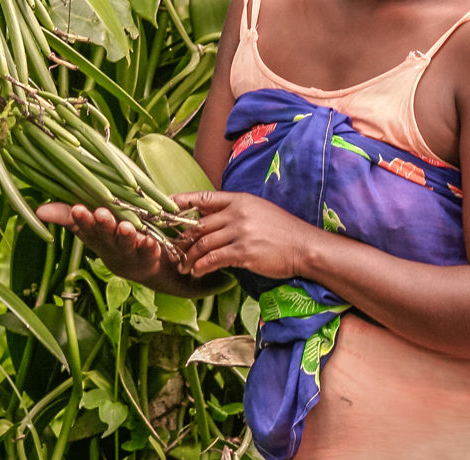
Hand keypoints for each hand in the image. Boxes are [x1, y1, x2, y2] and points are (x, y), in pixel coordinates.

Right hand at [36, 202, 168, 283]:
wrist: (137, 265)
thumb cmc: (107, 236)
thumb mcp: (85, 225)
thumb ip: (65, 215)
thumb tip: (38, 210)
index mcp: (93, 234)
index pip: (84, 226)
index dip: (81, 219)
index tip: (78, 209)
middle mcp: (108, 243)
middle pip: (105, 234)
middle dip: (103, 225)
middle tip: (101, 214)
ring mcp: (128, 250)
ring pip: (126, 243)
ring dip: (125, 236)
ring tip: (126, 227)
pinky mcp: (147, 254)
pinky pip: (148, 251)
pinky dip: (149, 247)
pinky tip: (150, 241)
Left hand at [172, 190, 318, 278]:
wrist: (304, 247)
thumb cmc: (282, 231)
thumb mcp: (258, 211)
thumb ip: (235, 211)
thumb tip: (210, 217)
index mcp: (239, 200)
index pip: (204, 197)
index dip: (181, 201)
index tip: (164, 205)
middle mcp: (237, 213)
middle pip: (199, 224)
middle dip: (181, 238)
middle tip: (172, 249)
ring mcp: (240, 232)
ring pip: (203, 243)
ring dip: (189, 257)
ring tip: (183, 266)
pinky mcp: (244, 252)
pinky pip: (214, 259)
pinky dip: (201, 266)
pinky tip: (197, 272)